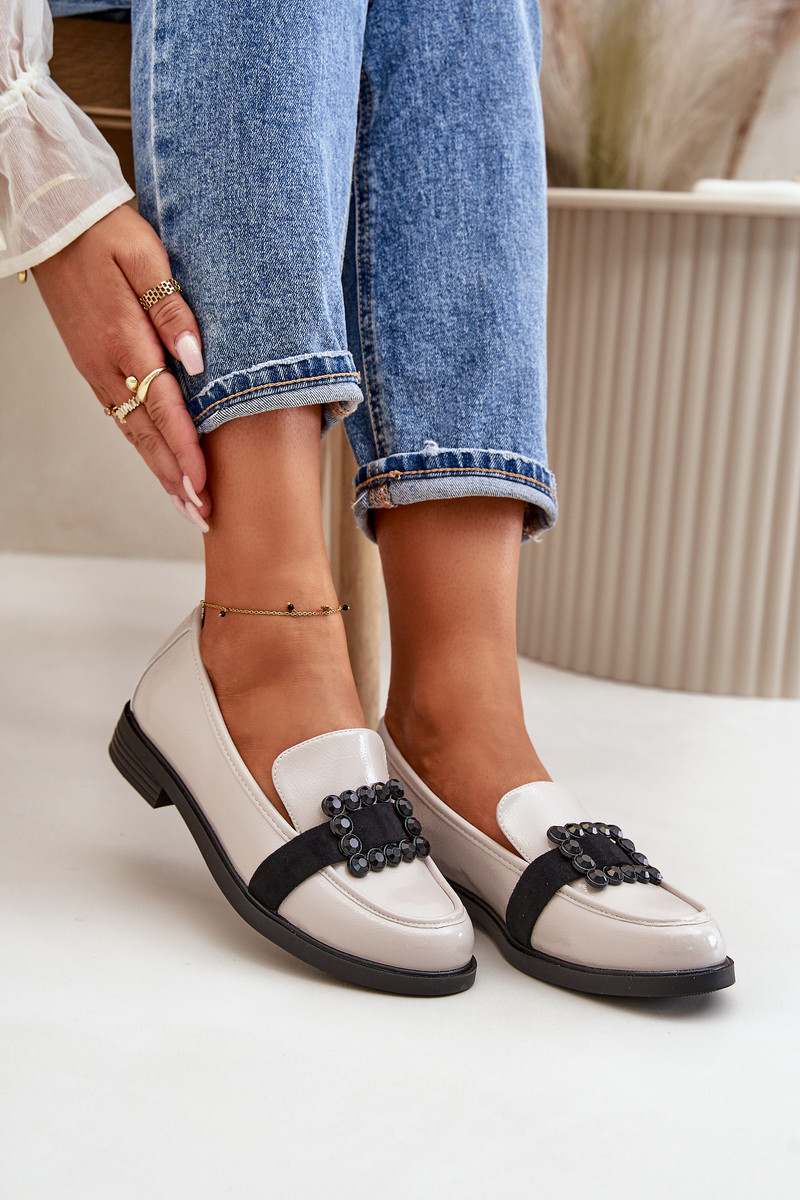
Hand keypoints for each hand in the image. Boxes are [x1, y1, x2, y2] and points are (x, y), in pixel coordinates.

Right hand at [32, 203, 210, 525]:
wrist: (53, 221)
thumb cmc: (105, 231)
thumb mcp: (145, 256)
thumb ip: (172, 308)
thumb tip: (196, 359)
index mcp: (124, 340)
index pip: (163, 408)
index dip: (185, 450)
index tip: (203, 485)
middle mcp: (107, 365)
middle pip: (147, 435)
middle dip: (175, 479)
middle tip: (200, 515)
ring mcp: (96, 370)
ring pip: (133, 432)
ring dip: (160, 471)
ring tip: (186, 504)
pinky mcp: (93, 367)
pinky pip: (123, 417)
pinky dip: (144, 447)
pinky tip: (160, 463)